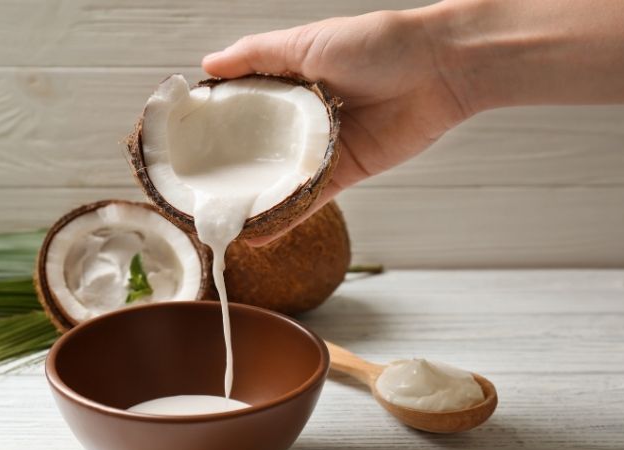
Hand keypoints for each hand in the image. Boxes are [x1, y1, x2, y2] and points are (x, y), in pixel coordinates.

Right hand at [203, 10, 469, 242]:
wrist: (437, 68)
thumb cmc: (374, 44)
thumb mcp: (305, 42)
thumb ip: (256, 56)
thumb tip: (207, 65)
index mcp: (288, 84)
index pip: (242, 109)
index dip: (215, 126)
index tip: (186, 145)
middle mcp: (301, 120)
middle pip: (258, 151)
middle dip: (230, 172)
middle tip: (196, 193)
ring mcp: (322, 149)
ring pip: (281, 181)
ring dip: (254, 202)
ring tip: (220, 222)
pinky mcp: (346, 173)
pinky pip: (311, 199)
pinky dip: (287, 217)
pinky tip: (258, 232)